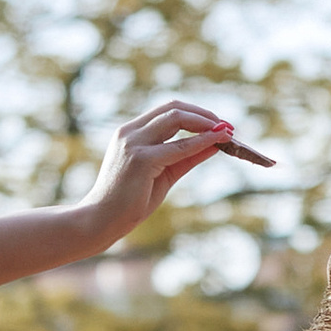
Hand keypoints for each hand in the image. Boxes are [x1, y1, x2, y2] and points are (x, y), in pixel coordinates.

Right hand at [81, 100, 265, 245]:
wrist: (101, 221)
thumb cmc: (130, 202)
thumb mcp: (164, 174)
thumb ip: (187, 157)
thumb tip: (215, 144)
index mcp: (132, 132)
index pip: (168, 111)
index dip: (197, 114)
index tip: (219, 124)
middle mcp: (131, 132)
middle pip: (174, 109)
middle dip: (205, 115)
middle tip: (228, 126)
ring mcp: (134, 143)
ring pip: (176, 119)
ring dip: (205, 124)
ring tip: (227, 133)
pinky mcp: (141, 160)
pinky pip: (178, 146)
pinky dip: (200, 142)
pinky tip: (216, 144)